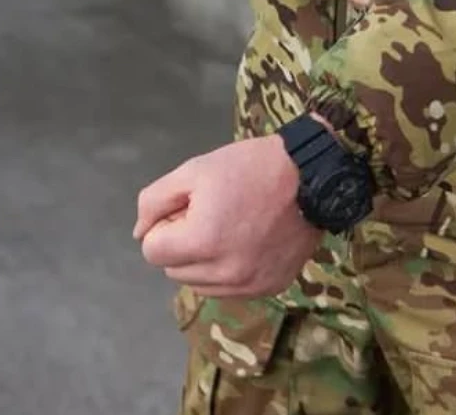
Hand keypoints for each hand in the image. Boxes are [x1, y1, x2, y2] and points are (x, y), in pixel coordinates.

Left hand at [134, 136, 320, 298]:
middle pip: (173, 269)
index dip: (167, 223)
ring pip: (199, 283)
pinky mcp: (270, 287)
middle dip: (184, 242)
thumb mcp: (196, 169)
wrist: (314, 174)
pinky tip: (251, 241)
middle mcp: (223, 273)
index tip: (191, 205)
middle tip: (213, 212)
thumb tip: (141, 234)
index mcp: (201, 241)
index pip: (152, 250)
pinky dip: (231, 269)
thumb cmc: (252, 166)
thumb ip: (155, 201)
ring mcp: (249, 284)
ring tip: (232, 226)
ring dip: (205, 260)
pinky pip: (231, 289)